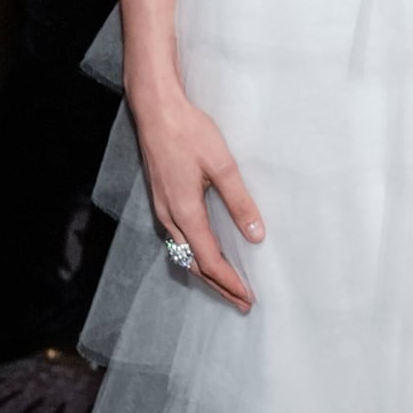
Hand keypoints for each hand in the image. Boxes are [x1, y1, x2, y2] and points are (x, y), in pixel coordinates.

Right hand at [132, 84, 263, 309]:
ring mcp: (162, 209)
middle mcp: (169, 217)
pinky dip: (194, 255)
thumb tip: (256, 236)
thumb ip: (239, 201)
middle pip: (194, 264)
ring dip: (206, 273)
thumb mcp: (222, 165)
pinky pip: (177, 240)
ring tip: (227, 284)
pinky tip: (206, 253)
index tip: (248, 297)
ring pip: (183, 254)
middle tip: (242, 301)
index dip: (230, 282)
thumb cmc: (188, 132)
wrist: (156, 110)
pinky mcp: (161, 200)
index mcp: (185, 212)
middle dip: (219, 286)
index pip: (209, 260)